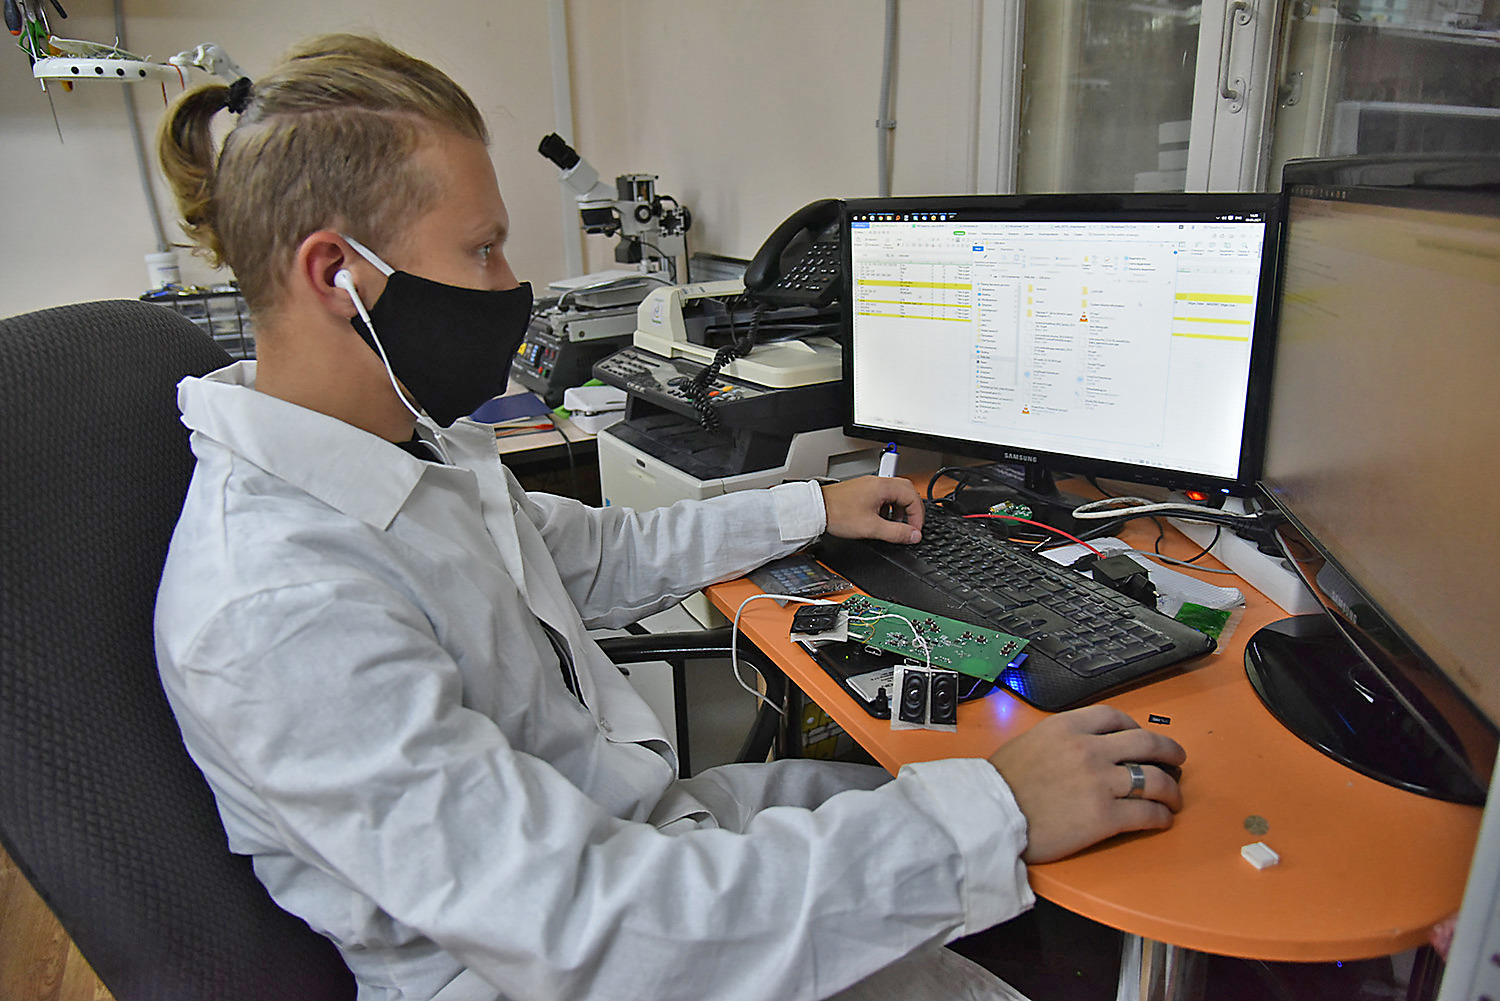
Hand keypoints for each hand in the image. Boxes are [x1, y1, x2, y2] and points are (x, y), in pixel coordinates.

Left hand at [820, 476, 924, 543]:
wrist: (816, 509)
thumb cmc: (838, 514)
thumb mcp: (871, 528)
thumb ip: (896, 533)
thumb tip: (914, 535)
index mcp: (883, 487)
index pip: (913, 497)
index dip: (918, 516)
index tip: (915, 531)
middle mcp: (877, 482)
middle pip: (907, 491)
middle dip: (912, 510)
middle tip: (911, 526)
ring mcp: (869, 484)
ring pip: (895, 493)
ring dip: (900, 508)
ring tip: (894, 524)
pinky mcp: (862, 490)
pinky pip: (883, 495)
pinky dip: (889, 507)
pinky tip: (881, 519)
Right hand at [988, 705, 1185, 863]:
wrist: (989, 816)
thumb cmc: (1000, 785)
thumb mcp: (1029, 742)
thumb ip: (1059, 739)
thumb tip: (1077, 747)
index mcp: (1068, 727)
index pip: (1116, 717)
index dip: (1136, 728)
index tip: (1140, 737)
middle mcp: (1089, 749)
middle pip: (1147, 744)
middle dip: (1169, 752)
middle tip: (1176, 760)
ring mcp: (1100, 783)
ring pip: (1155, 780)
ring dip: (1171, 789)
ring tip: (1174, 797)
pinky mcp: (1105, 817)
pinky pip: (1147, 814)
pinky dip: (1161, 817)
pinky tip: (1161, 819)